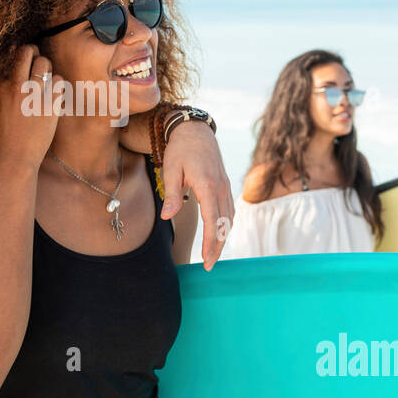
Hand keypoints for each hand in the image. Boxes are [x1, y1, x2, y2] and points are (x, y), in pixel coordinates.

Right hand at [0, 44, 60, 170]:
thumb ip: (6, 88)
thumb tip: (12, 70)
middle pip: (28, 52)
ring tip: (47, 81)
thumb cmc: (8, 133)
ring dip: (48, 68)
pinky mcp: (49, 105)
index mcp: (2, 86)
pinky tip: (54, 96)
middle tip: (39, 61)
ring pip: (45, 63)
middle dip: (35, 52)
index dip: (22, 59)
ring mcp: (33, 95)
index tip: (26, 63)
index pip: (13, 60)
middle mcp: (16, 87)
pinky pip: (58, 81)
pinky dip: (58, 85)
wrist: (16, 156)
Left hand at [159, 119, 233, 269]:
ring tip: (212, 255)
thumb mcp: (170, 170)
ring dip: (222, 238)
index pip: (211, 220)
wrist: (195, 130)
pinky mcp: (226, 185)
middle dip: (217, 247)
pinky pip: (230, 210)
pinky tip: (219, 235)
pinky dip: (226, 225)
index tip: (205, 259)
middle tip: (209, 266)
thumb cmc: (180, 150)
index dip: (209, 242)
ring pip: (229, 218)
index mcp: (207, 185)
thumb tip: (168, 217)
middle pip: (224, 224)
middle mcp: (220, 188)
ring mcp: (226, 186)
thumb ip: (171, 195)